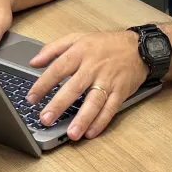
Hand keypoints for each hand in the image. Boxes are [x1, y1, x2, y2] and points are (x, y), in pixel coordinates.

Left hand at [26, 29, 149, 140]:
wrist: (139, 47)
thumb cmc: (106, 43)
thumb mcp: (78, 37)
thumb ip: (54, 48)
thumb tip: (33, 62)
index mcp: (81, 52)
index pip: (58, 69)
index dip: (43, 84)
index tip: (31, 98)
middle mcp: (93, 67)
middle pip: (74, 87)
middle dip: (59, 105)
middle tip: (46, 119)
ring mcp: (108, 80)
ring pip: (94, 101)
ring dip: (82, 119)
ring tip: (71, 134)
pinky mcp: (121, 91)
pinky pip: (111, 109)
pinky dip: (101, 122)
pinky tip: (91, 133)